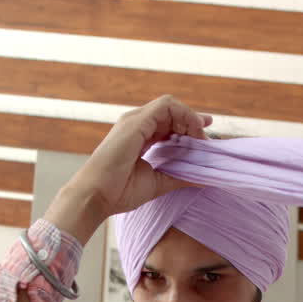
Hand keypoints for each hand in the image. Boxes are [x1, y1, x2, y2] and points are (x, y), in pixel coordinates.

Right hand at [48, 96, 212, 243]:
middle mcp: (136, 125)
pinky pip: (166, 106)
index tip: (205, 135)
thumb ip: (179, 176)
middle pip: (171, 112)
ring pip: (170, 105)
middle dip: (192, 123)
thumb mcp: (158, 182)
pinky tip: (194, 129)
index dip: (188, 126)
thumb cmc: (120, 192)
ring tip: (200, 137)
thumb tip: (204, 178)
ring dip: (189, 118)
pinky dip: (184, 114)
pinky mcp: (137, 122)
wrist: (96, 196)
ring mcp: (135, 121)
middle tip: (206, 141)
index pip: (167, 123)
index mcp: (138, 137)